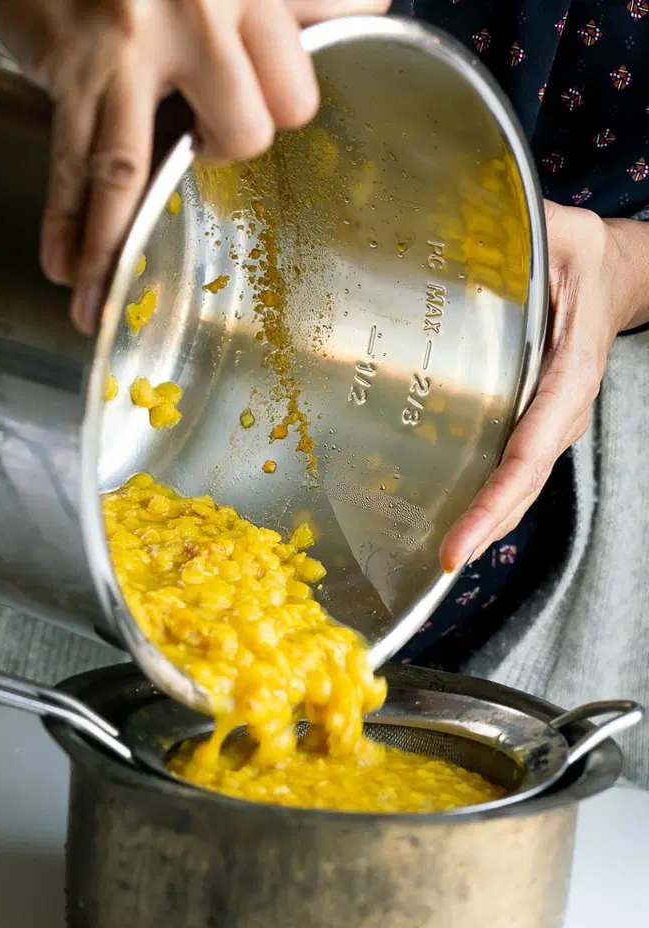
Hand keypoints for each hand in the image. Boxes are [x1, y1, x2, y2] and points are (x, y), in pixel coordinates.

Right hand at [0, 0, 390, 333]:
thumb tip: (370, 16)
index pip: (311, 69)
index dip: (287, 102)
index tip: (267, 102)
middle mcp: (205, 7)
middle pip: (258, 128)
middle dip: (231, 148)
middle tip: (200, 138)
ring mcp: (136, 42)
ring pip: (153, 167)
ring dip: (124, 242)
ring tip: (106, 293)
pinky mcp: (76, 64)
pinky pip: (79, 162)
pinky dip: (70, 223)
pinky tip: (66, 269)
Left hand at [440, 200, 648, 572]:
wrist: (613, 275)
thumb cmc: (581, 254)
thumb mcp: (560, 234)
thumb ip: (528, 240)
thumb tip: (478, 242)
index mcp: (570, 371)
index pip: (530, 448)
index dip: (496, 497)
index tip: (461, 540)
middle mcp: (564, 408)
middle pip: (526, 481)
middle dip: (486, 526)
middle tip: (444, 562)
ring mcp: (553, 420)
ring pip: (522, 483)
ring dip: (487, 521)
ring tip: (445, 556)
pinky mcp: (537, 421)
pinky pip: (515, 468)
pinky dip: (489, 499)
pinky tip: (457, 520)